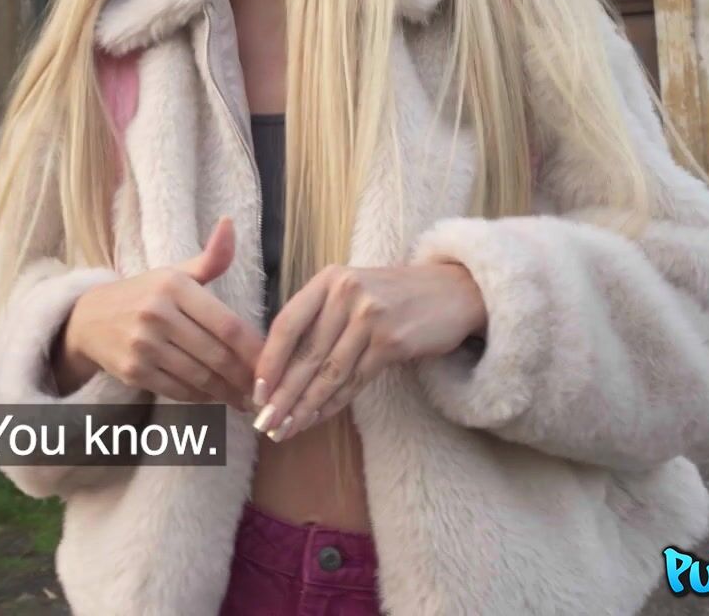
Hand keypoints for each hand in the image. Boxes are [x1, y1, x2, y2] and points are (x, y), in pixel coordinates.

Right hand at [58, 216, 265, 406]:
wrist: (88, 319)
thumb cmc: (144, 294)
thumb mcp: (175, 273)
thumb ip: (210, 258)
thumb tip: (229, 223)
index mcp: (173, 286)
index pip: (227, 325)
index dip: (254, 350)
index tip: (274, 363)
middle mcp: (157, 314)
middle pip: (216, 355)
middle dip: (245, 377)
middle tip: (264, 389)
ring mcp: (142, 345)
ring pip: (199, 377)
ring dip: (227, 392)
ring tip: (245, 399)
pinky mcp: (132, 371)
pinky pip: (177, 390)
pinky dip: (201, 398)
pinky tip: (215, 397)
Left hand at [250, 263, 485, 440]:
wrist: (454, 291)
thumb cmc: (394, 296)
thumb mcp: (352, 291)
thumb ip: (319, 318)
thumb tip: (278, 368)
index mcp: (328, 279)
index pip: (287, 324)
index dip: (268, 361)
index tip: (255, 392)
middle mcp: (346, 294)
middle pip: (305, 354)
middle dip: (282, 394)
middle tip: (263, 423)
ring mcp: (371, 317)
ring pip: (329, 372)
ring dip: (304, 406)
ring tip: (285, 429)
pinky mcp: (393, 342)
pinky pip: (355, 380)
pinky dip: (334, 403)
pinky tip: (318, 418)